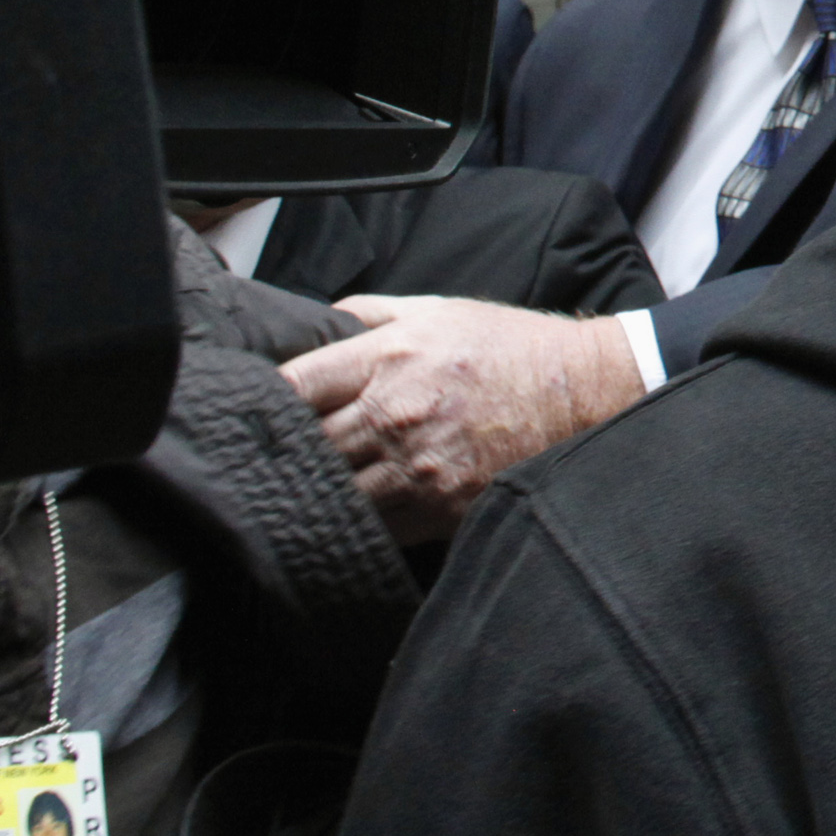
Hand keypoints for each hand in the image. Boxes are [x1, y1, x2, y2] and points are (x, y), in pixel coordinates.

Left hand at [282, 297, 643, 541]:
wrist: (582, 394)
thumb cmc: (509, 349)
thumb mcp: (438, 309)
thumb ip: (368, 314)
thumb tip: (314, 328)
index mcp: (388, 356)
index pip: (292, 386)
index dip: (262, 401)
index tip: (254, 410)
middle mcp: (394, 412)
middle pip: (303, 446)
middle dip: (285, 451)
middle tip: (269, 457)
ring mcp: (416, 465)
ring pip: (332, 492)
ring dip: (317, 491)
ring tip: (302, 490)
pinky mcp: (439, 507)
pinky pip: (374, 526)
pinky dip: (356, 521)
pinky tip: (349, 512)